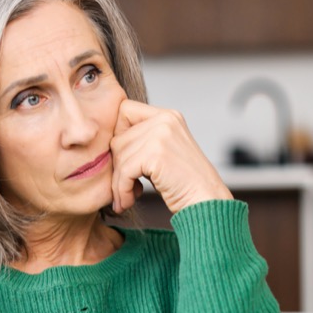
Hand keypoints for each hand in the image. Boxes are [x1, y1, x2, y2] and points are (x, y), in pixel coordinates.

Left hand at [110, 99, 232, 214]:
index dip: (118, 134)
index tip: (124, 159)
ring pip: (118, 156)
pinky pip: (124, 171)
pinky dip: (122, 190)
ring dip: (118, 183)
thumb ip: (142, 140)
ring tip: (126, 198)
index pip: (124, 110)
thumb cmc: (184, 184)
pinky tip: (128, 201)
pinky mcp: (156, 154)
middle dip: (117, 166)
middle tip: (124, 187)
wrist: (207, 202)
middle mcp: (165, 120)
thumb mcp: (165, 151)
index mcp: (168, 116)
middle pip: (118, 137)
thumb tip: (106, 144)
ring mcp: (161, 135)